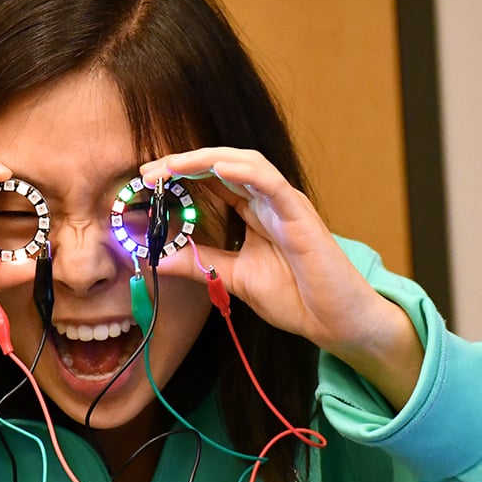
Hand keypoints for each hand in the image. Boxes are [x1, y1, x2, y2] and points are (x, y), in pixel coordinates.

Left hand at [140, 147, 423, 408]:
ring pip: (245, 163)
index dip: (179, 176)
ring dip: (206, 159)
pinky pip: (271, 182)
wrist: (335, 322)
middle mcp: (267, 201)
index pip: (212, 182)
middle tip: (149, 172)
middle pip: (223, 165)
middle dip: (184, 163)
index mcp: (253, 213)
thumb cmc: (297, 298)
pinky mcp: (301, 215)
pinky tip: (218, 167)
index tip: (146, 182)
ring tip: (173, 165)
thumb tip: (158, 257)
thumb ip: (201, 263)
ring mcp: (285, 204)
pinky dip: (245, 170)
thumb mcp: (234, 278)